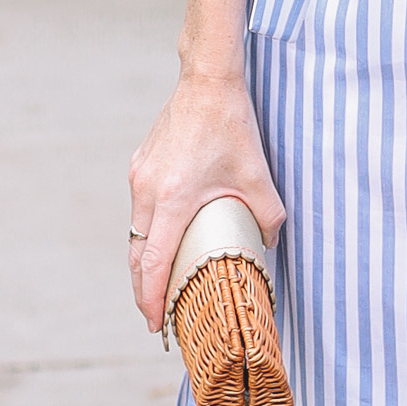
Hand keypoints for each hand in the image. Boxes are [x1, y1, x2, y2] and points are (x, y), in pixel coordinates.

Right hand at [128, 67, 284, 332]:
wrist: (207, 82)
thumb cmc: (232, 126)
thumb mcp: (260, 176)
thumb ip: (269, 218)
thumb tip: (270, 245)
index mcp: (173, 199)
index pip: (154, 263)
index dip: (151, 298)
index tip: (155, 324)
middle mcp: (148, 192)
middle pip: (138, 255)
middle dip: (144, 290)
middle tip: (158, 318)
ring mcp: (140, 178)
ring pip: (136, 234)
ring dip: (145, 263)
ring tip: (160, 287)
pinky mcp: (140, 167)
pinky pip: (140, 211)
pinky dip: (149, 235)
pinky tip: (165, 244)